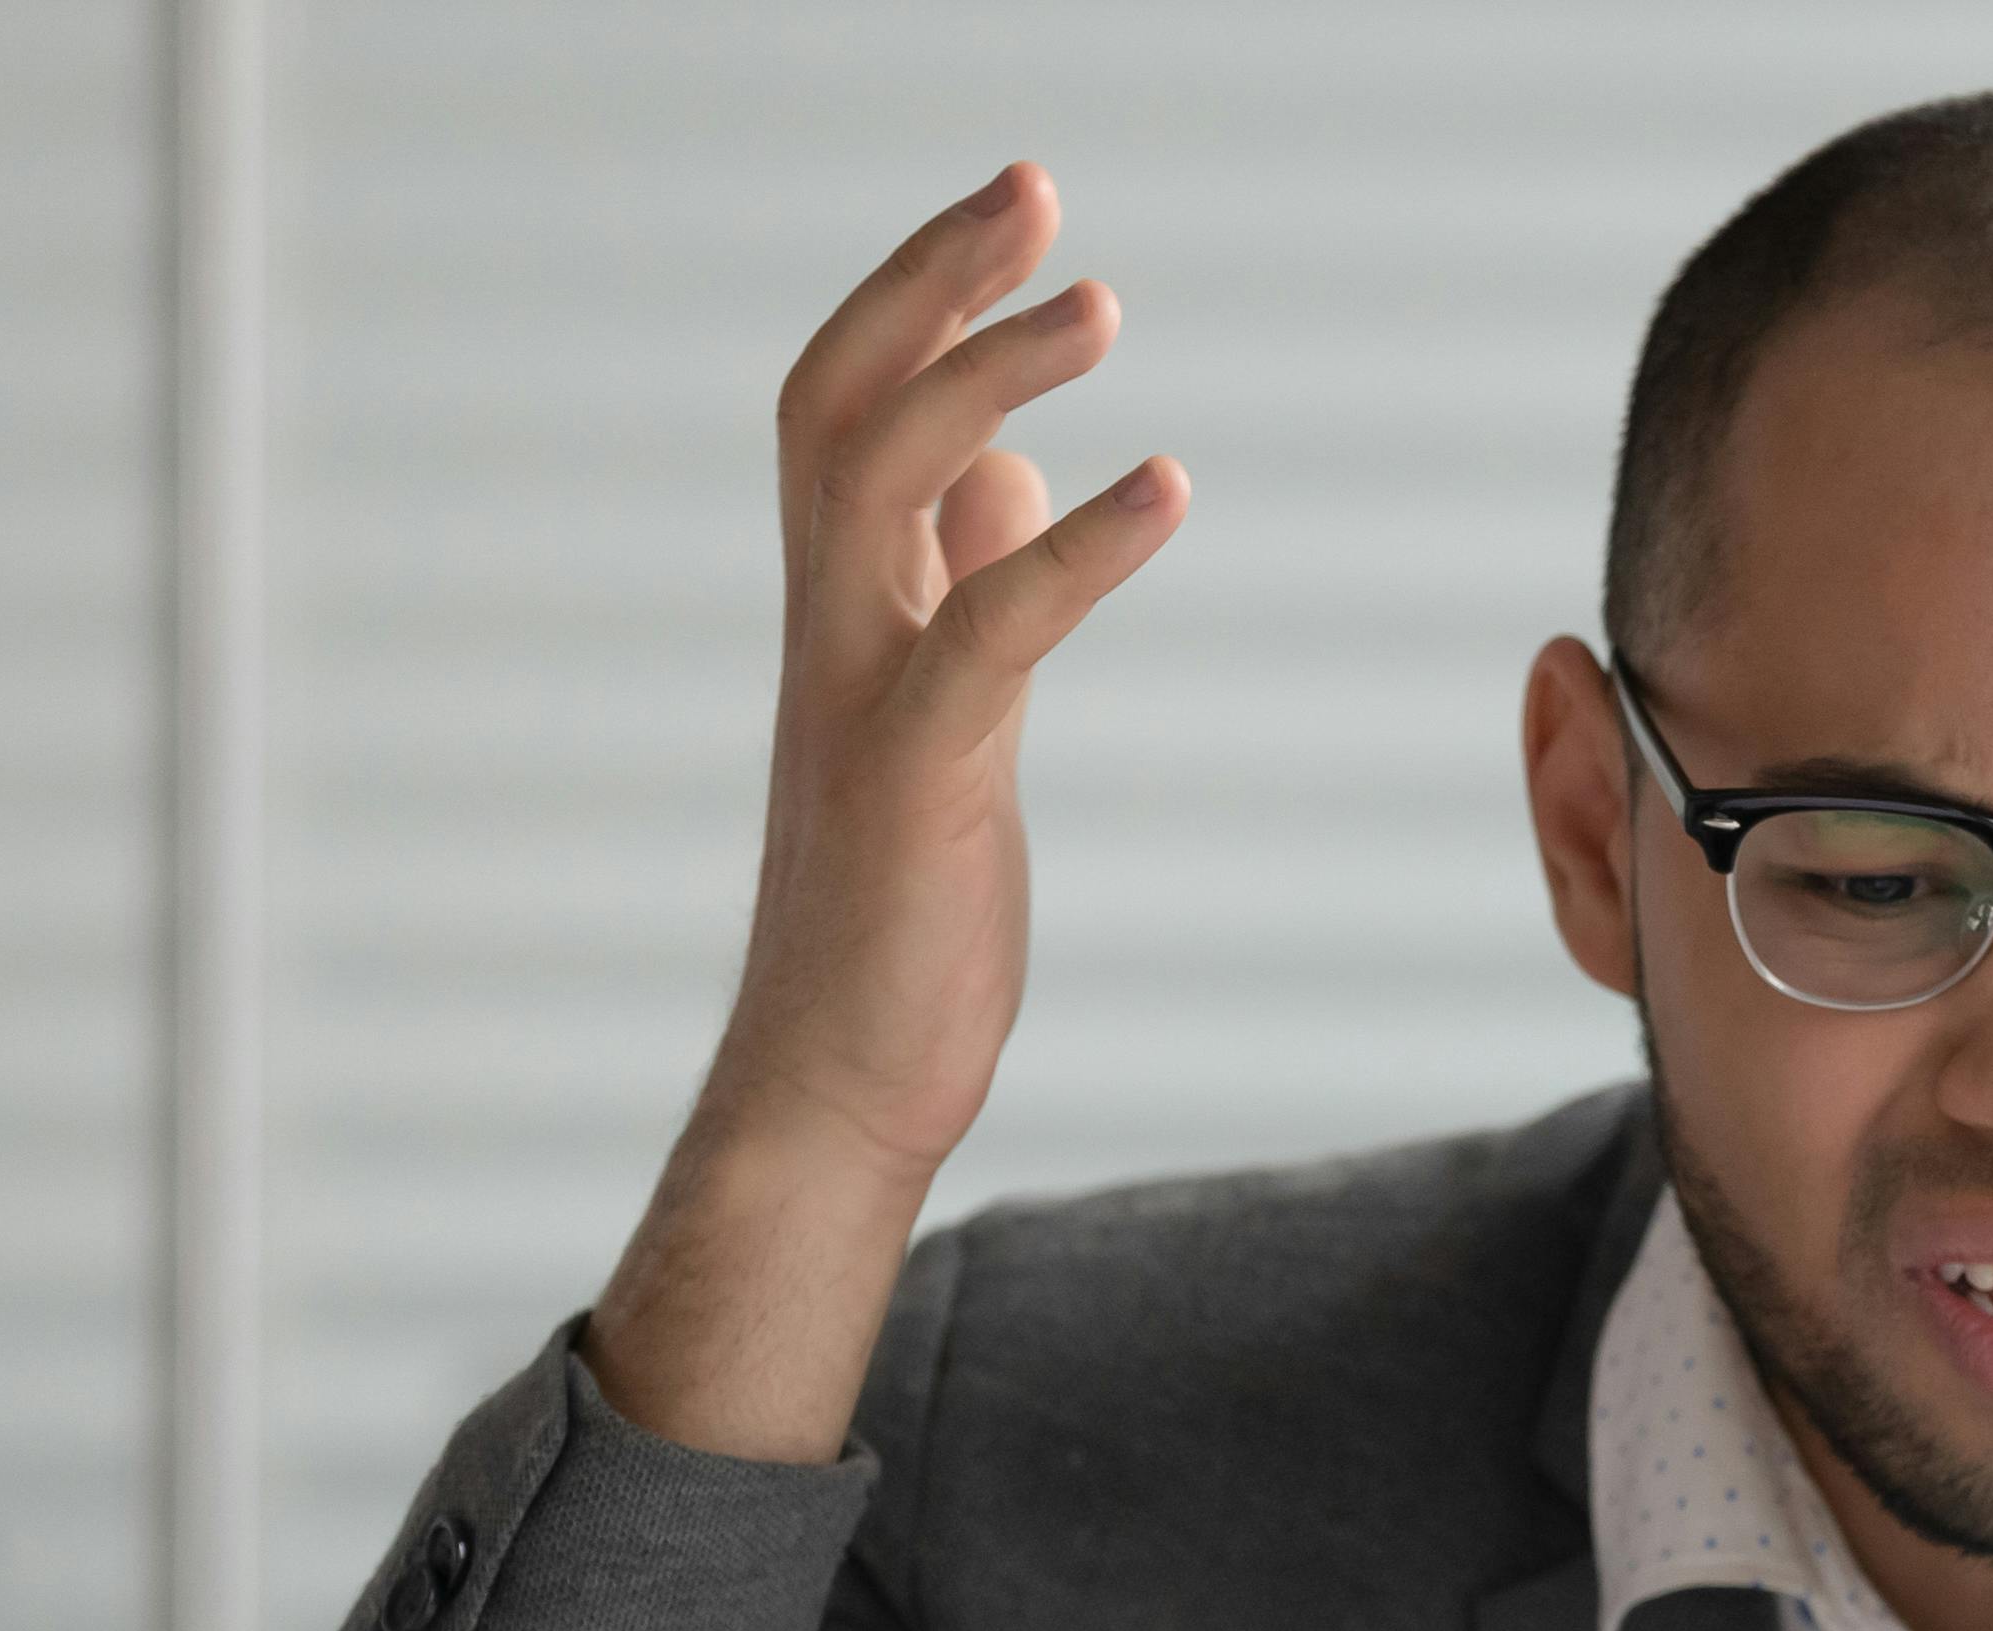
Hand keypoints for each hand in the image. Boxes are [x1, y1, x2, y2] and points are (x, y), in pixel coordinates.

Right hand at [585, 163, 1189, 1461]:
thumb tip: (1018, 471)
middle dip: (930, 284)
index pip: (841, 406)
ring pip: (880, 487)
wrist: (842, 1082)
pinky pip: (987, 634)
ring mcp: (858, 705)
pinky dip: (1075, 548)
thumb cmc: (901, 908)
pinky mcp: (916, 787)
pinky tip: (1164, 486)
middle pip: (836, 405)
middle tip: (1034, 186)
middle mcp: (829, 635)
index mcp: (840, 614)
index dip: (914, 297)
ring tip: (1098, 302)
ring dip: (988, 378)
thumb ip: (959, 587)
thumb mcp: (943, 717)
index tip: (1013, 208)